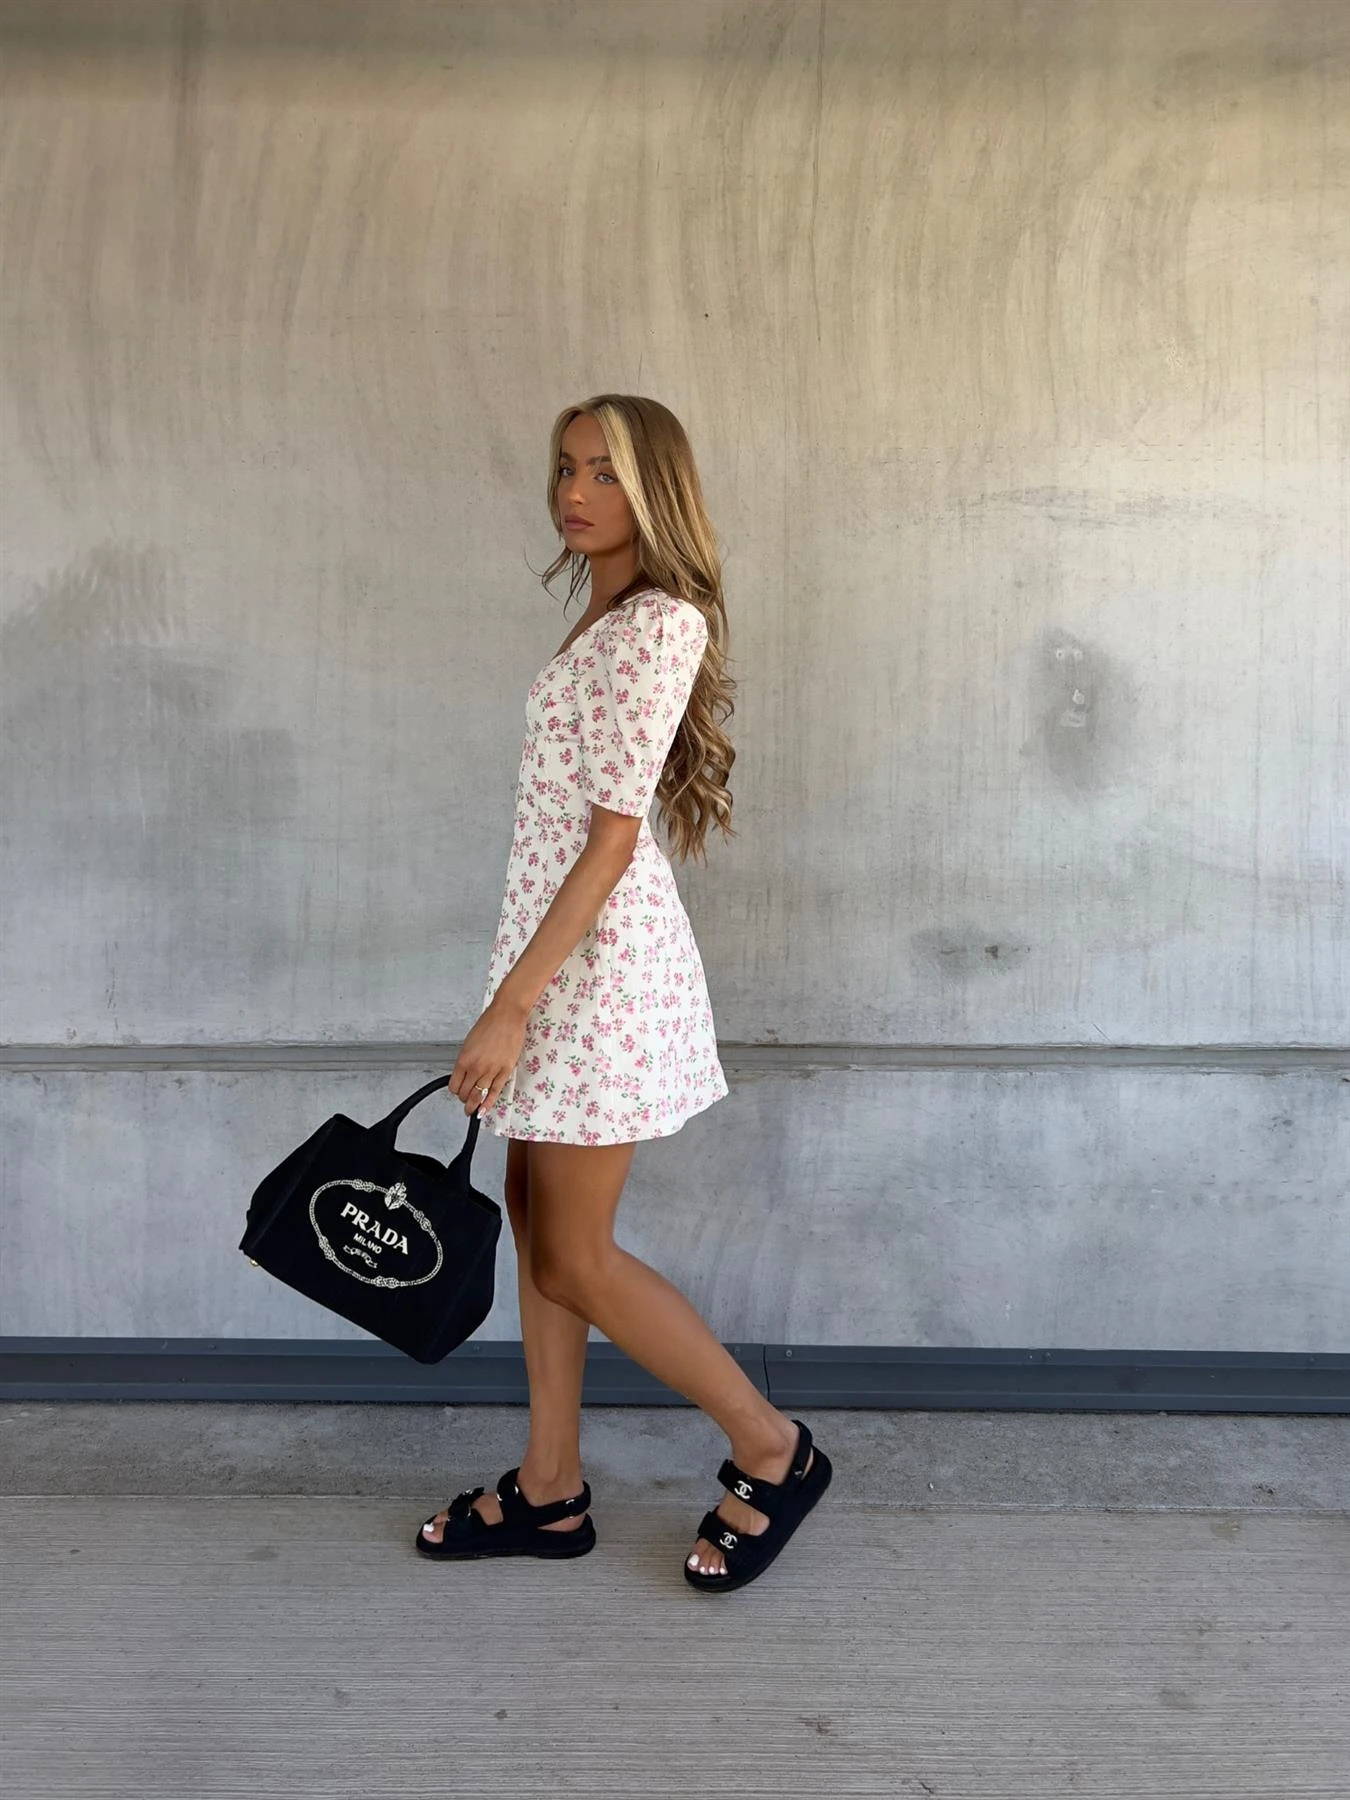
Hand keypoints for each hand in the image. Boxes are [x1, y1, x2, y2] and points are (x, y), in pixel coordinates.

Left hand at [448, 999, 527, 1116]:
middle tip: (465, 1103)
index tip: (458, 1092)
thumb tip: (465, 1075)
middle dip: (464, 1100)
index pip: (454, 1085)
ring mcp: (491, 1070)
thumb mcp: (469, 1043)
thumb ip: (466, 1061)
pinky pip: (495, 1093)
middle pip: (465, 1093)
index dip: (455, 1091)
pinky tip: (484, 1110)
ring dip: (474, 1105)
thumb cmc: (489, 1024)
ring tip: (472, 1111)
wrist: (507, 1016)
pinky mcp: (505, 1071)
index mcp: (464, 1059)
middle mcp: (476, 1067)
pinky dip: (488, 1104)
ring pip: (479, 1096)